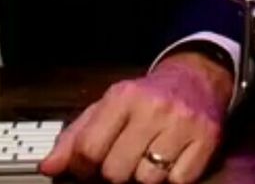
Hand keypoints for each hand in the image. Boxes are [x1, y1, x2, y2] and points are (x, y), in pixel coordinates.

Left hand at [39, 52, 232, 182]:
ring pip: (148, 180)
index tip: (87, 170)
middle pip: (117, 171)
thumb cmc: (143, 98)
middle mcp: (150, 108)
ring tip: (146, 159)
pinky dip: (172, 179)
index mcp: (120, 97)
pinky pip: (179, 182)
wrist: (195, 79)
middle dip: (114, 174)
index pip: (89, 149)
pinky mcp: (206, 141)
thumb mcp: (107, 106)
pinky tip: (170, 160)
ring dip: (143, 177)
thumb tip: (48, 168)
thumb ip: (75, 137)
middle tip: (121, 162)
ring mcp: (180, 125)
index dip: (83, 169)